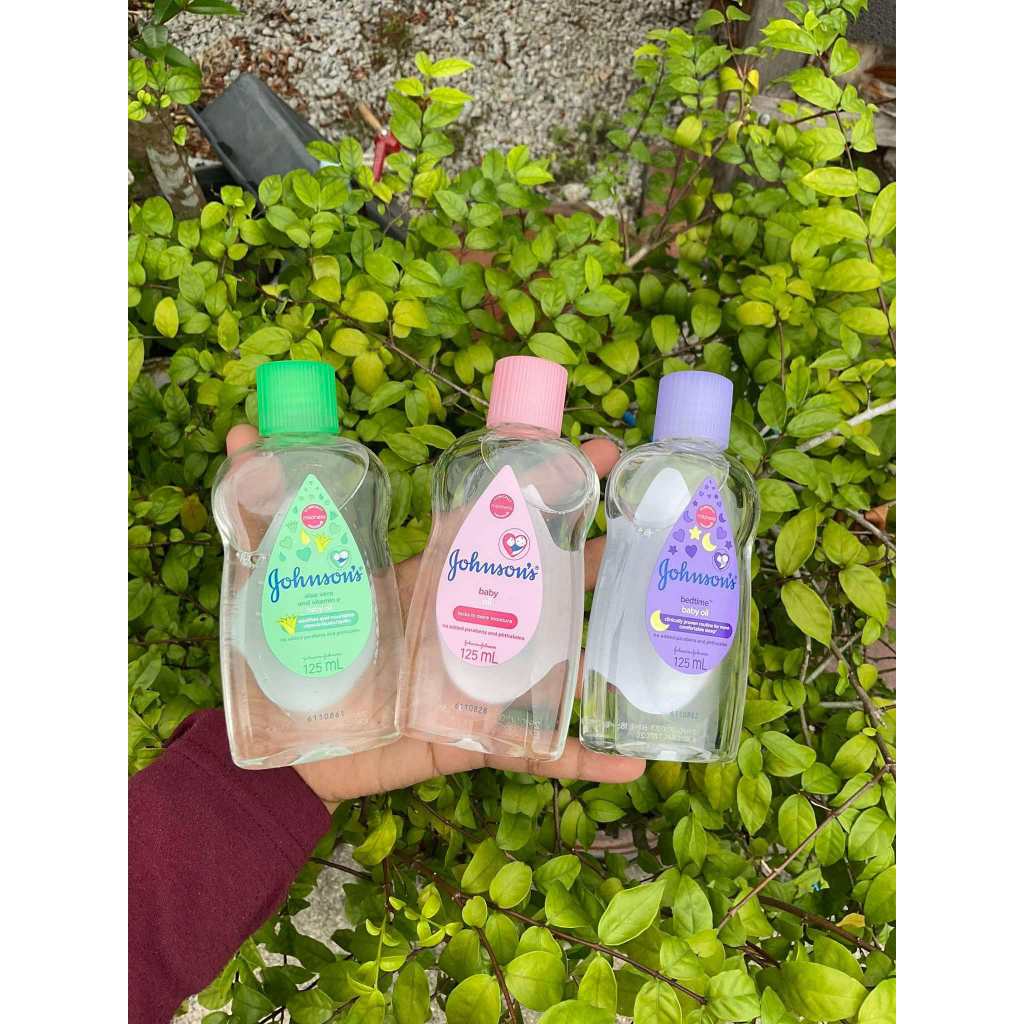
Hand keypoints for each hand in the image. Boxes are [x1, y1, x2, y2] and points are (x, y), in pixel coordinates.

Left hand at [225, 424, 643, 807]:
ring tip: (663, 624)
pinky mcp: (478, 736)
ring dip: (608, 643)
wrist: (288, 744)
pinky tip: (632, 766)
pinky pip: (538, 751)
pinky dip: (580, 759)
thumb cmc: (299, 651)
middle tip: (652, 524)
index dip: (548, 483)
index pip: (502, 519)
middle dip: (597, 550)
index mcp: (436, 575)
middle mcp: (470, 619)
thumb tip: (238, 432)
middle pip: (546, 581)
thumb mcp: (288, 576)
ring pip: (558, 657)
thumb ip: (267, 508)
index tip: (597, 451)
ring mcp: (481, 679)